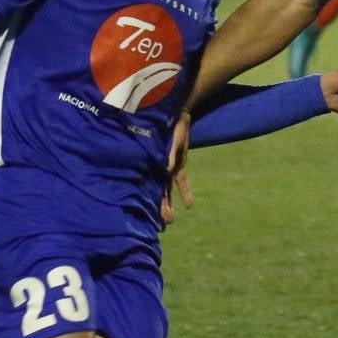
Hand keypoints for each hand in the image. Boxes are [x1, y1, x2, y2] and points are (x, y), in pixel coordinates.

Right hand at [160, 112, 192, 226]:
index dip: (150, 201)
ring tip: (170, 220)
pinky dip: (185, 192)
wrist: (177, 114)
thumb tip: (168, 169)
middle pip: (158, 191)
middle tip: (163, 223)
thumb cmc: (171, 126)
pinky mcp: (179, 163)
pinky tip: (188, 205)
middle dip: (161, 207)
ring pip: (167, 189)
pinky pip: (181, 181)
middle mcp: (159, 167)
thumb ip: (171, 155)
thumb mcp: (174, 141)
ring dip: (169, 203)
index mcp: (153, 164)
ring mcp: (169, 167)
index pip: (150, 186)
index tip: (149, 215)